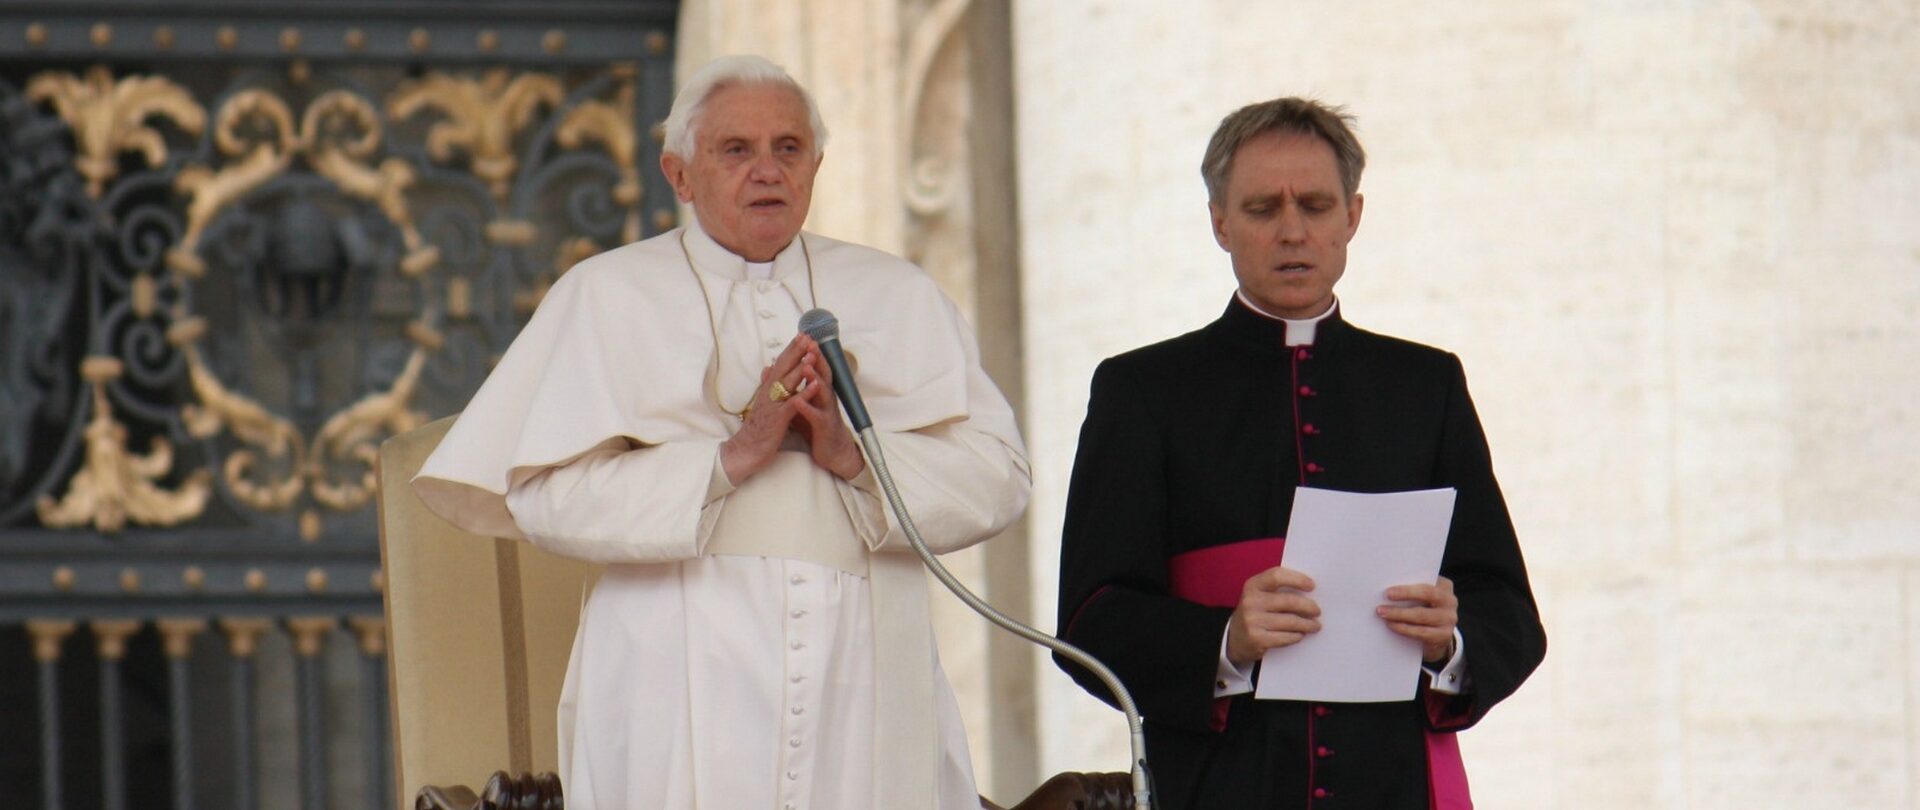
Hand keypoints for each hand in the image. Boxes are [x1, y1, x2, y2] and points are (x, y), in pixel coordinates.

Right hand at [719, 336, 808, 482]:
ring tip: (813, 354)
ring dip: (801, 367)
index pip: (781, 364)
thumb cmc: (757, 429)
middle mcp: (770, 393)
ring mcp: (773, 405)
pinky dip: (804, 394)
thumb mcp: (763, 403)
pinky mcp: (778, 419)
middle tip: (808, 336)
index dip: (792, 349)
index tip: (803, 335)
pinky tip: (815, 386)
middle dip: (796, 351)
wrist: (745, 451)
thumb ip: (767, 385)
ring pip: (788, 382)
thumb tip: (768, 368)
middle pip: (784, 367)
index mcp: (769, 389)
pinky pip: (793, 404)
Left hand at [788, 338, 864, 479]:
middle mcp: (826, 398)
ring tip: (805, 366)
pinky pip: (815, 416)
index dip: (811, 353)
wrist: (833, 452)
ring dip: (814, 378)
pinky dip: (807, 408)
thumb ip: (795, 388)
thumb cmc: (817, 426)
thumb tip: (782, 373)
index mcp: (820, 391)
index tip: (804, 337)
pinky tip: (798, 401)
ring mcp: (827, 411)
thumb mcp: (805, 404)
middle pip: (823, 374)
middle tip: (810, 343)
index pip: (817, 368)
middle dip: (817, 358)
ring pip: (822, 391)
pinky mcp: (823, 427)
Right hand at [1225, 567, 1320, 664]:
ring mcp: (1252, 621)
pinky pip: (1285, 637)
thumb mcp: (1259, 596)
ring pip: (1290, 622)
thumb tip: (1310, 594)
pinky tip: (1300, 635)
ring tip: (1315, 625)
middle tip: (1317, 611)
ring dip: (1307, 624)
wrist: (1233, 638)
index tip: (1312, 586)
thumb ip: (1278, 591)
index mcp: (1253, 586)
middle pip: (1288, 601)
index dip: (1297, 579)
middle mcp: (1251, 601)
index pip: (1277, 576)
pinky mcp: (1257, 639)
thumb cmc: (1255, 613)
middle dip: (1308, 606)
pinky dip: (1296, 636)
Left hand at [1379, 576, 1457, 663]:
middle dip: (1405, 594)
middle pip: (1427, 594)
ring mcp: (1449, 619)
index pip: (1427, 580)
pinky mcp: (1444, 635)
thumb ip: (1410, 589)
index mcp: (1444, 585)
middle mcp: (1450, 600)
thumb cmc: (1423, 609)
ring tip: (1382, 612)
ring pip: (1421, 615)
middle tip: (1385, 596)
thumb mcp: (1421, 597)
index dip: (1408, 585)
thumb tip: (1385, 589)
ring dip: (1399, 614)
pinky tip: (1391, 625)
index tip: (1388, 589)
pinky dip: (1404, 628)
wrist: (1436, 637)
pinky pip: (1421, 632)